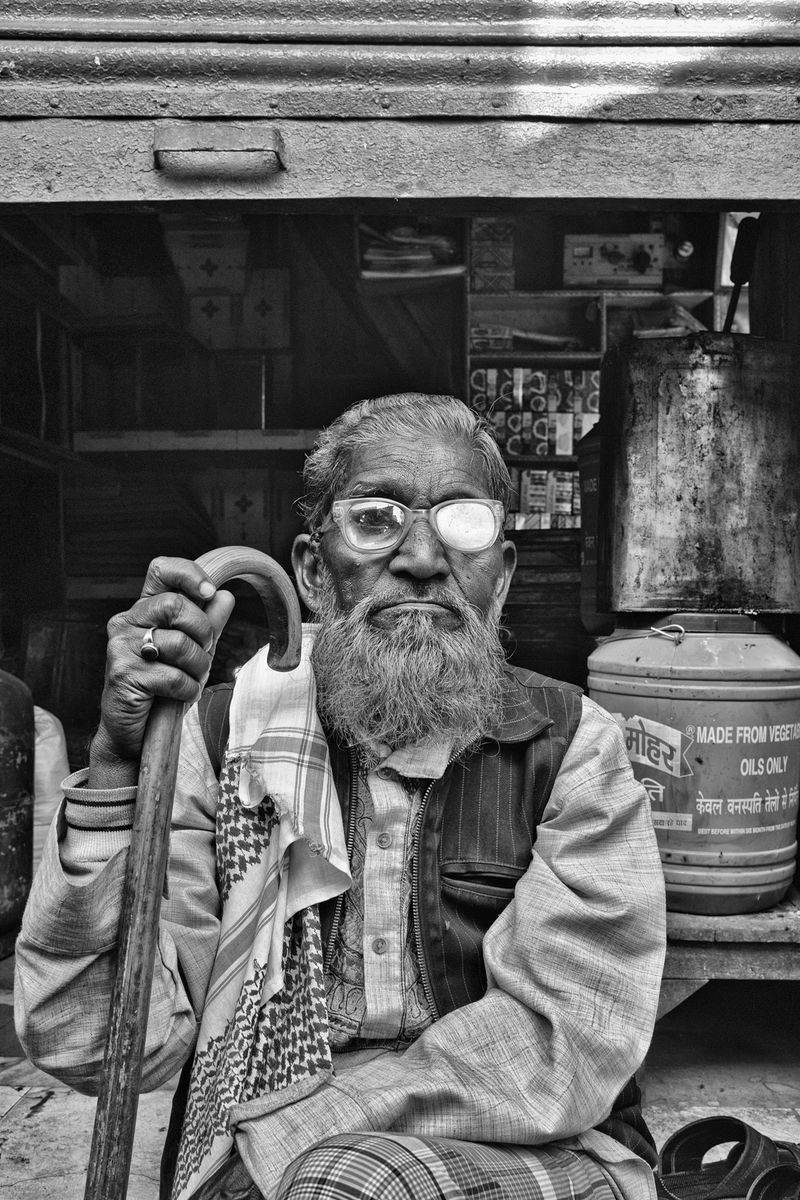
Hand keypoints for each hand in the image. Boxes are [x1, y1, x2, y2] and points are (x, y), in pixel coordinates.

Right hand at [89, 557, 234, 787]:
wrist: (132, 734)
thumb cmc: (161, 690)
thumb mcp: (191, 653)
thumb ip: (206, 624)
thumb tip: (225, 596)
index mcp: (143, 611)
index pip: (160, 569)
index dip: (189, 574)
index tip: (209, 592)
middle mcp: (126, 622)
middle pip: (176, 605)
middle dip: (203, 633)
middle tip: (202, 654)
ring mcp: (121, 647)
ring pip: (179, 642)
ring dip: (197, 668)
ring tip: (188, 680)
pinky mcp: (123, 674)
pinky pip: (174, 675)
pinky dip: (187, 690)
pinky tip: (176, 697)